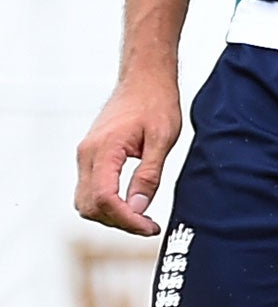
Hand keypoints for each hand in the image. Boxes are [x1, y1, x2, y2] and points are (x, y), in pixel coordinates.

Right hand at [74, 73, 182, 236]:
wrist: (145, 79)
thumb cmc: (156, 102)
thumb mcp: (163, 138)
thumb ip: (148, 175)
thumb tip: (137, 209)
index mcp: (103, 150)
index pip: (104, 199)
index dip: (126, 219)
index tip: (149, 227)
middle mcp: (86, 155)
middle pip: (89, 206)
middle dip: (118, 221)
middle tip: (149, 225)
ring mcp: (85, 155)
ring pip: (86, 201)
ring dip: (110, 215)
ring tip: (142, 217)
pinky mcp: (90, 156)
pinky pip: (91, 189)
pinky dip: (107, 203)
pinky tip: (130, 203)